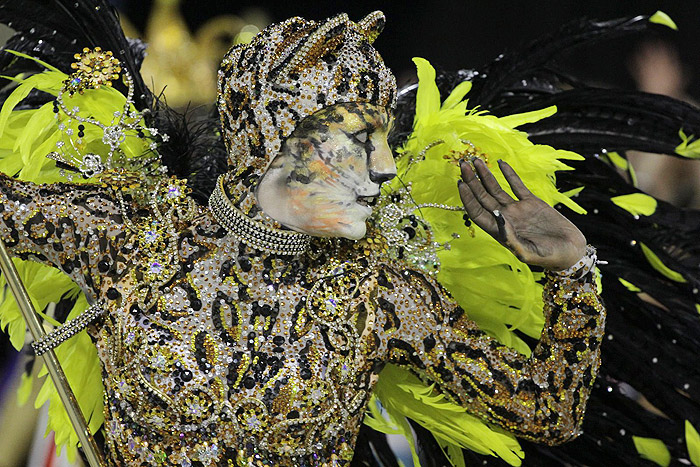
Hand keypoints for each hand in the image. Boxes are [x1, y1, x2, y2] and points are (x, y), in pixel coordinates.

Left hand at [457, 158, 585, 270]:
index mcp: (499, 231)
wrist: (571, 252)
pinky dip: (509, 173)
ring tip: (476, 160)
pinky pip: (517, 185)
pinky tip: (500, 162)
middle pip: (482, 197)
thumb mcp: (527, 253)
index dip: (467, 199)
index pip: (476, 212)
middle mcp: (504, 218)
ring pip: (496, 189)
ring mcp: (517, 209)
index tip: (460, 183)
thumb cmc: (549, 258)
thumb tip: (497, 218)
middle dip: (472, 181)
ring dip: (485, 175)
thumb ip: (510, 238)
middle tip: (463, 164)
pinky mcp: (532, 202)